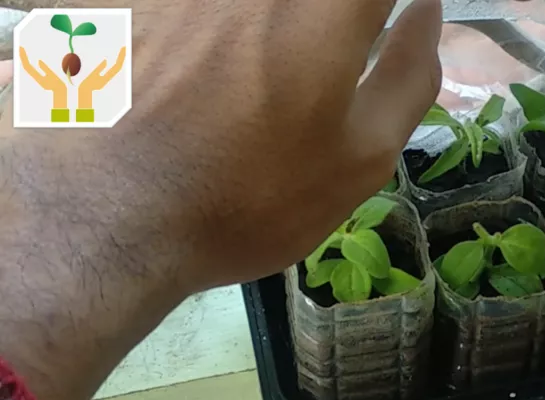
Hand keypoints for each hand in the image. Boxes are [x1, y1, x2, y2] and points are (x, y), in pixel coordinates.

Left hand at [0, 0, 441, 399]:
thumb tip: (427, 13)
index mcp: (324, 8)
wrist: (104, 220)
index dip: (376, 13)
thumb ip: (408, 75)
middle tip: (304, 86)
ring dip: (259, 34)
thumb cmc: (250, 199)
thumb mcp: (360, 159)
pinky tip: (191, 83)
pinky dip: (198, 32)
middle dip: (327, 26)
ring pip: (248, 8)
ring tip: (243, 95)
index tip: (377, 36)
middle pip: (312, 0)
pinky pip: (180, 8)